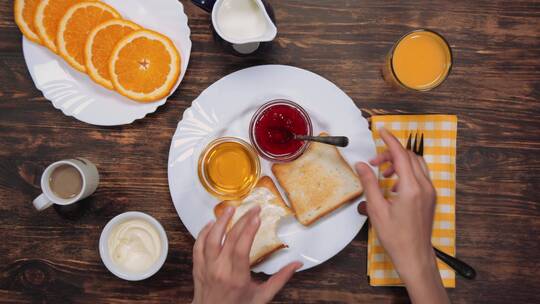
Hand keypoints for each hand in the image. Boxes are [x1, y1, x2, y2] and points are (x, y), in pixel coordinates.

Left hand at [192, 205, 302, 303]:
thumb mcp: (262, 297)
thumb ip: (280, 279)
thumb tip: (296, 264)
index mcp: (237, 278)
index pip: (241, 249)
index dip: (249, 231)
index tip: (257, 217)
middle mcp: (220, 271)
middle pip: (230, 239)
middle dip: (243, 220)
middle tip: (253, 208)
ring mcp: (207, 268)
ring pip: (210, 238)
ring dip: (220, 221)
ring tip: (231, 208)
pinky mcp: (198, 267)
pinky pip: (198, 245)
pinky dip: (203, 232)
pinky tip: (211, 223)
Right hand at [356, 128, 448, 303]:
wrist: (414, 256)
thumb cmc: (396, 237)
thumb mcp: (376, 209)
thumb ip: (369, 183)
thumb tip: (362, 165)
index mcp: (411, 188)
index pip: (401, 154)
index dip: (390, 140)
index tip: (382, 131)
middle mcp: (424, 187)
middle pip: (409, 157)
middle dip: (391, 153)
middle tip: (375, 163)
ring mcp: (430, 192)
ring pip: (416, 165)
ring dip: (400, 162)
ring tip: (383, 174)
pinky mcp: (430, 198)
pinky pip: (420, 176)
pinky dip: (407, 172)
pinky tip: (394, 185)